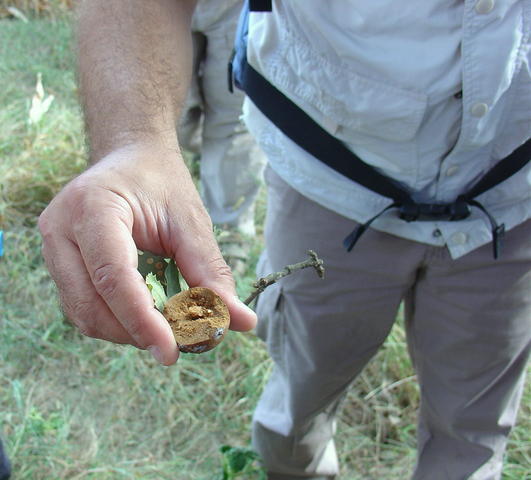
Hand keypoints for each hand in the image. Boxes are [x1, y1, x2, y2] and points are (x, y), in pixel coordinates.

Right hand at [38, 142, 256, 364]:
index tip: (172, 352)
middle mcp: (60, 230)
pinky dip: (117, 321)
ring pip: (84, 315)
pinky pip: (83, 308)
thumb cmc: (161, 184)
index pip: (113, 278)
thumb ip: (211, 273)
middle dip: (136, 332)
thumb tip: (243, 322)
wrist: (132, 160)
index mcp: (92, 208)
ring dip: (127, 331)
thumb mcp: (191, 222)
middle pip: (91, 307)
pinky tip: (146, 313)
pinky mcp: (59, 264)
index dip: (142, 321)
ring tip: (165, 325)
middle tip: (178, 342)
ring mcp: (53, 249)